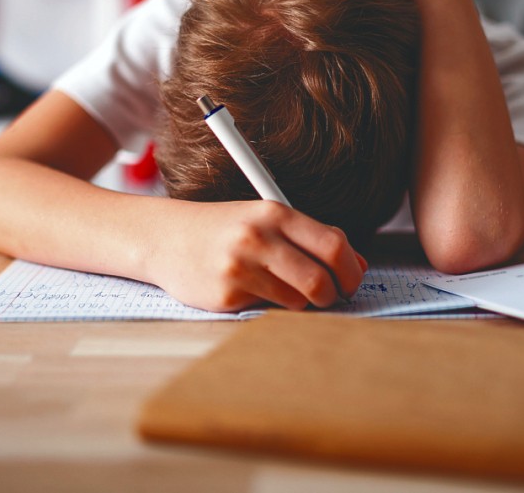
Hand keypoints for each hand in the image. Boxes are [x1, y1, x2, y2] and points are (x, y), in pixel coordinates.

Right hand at [147, 200, 367, 312]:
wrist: (165, 238)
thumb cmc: (223, 230)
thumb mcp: (267, 221)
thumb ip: (311, 238)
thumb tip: (358, 264)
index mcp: (274, 213)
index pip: (332, 245)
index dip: (351, 269)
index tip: (352, 281)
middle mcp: (258, 237)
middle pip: (320, 278)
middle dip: (333, 294)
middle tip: (330, 297)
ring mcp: (240, 267)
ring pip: (298, 300)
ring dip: (300, 301)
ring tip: (281, 288)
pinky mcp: (226, 294)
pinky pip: (268, 310)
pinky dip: (269, 305)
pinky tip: (249, 290)